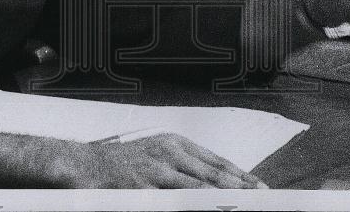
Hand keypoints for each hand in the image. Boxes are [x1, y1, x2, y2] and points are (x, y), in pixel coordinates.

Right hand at [68, 133, 266, 187]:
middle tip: (263, 198)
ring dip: (223, 199)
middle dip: (241, 188)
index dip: (241, 176)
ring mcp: (156, 170)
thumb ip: (185, 168)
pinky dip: (192, 206)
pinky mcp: (142, 187)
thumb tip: (215, 183)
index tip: (262, 187)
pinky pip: (173, 202)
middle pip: (214, 174)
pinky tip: (205, 210)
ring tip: (243, 206)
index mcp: (177, 144)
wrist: (85, 164)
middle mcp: (170, 153)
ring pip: (198, 188)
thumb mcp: (158, 156)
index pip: (218, 162)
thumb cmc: (124, 164)